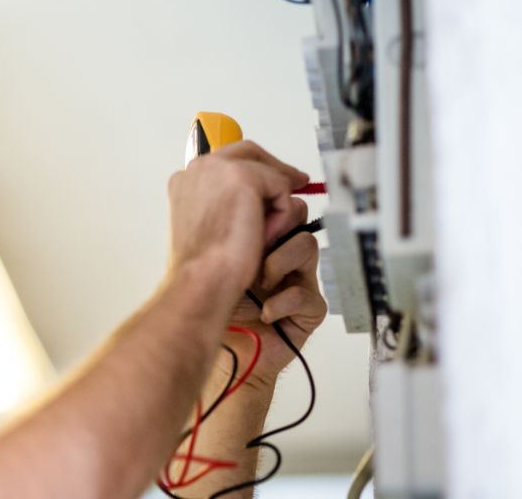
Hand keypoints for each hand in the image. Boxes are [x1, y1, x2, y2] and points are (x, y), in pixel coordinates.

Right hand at [167, 140, 309, 294]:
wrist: (203, 279)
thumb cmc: (204, 266)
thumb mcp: (210, 226)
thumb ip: (224, 203)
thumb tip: (256, 196)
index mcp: (185, 180)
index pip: (227, 161)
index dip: (255, 170)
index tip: (274, 183)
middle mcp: (198, 167)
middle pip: (248, 153)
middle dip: (275, 169)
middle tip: (298, 182)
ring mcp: (219, 168)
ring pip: (267, 171)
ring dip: (276, 200)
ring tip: (268, 233)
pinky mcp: (243, 176)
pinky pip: (281, 186)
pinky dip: (281, 212)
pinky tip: (266, 235)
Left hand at [224, 197, 327, 387]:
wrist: (214, 342)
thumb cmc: (214, 298)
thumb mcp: (214, 242)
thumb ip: (231, 209)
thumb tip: (242, 179)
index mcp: (258, 232)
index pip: (277, 196)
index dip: (272, 194)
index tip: (265, 196)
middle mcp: (279, 251)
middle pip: (296, 214)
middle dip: (273, 226)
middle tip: (253, 245)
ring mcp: (296, 278)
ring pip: (306, 246)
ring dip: (275, 263)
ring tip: (257, 282)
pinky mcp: (308, 309)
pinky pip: (306, 293)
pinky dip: (280, 302)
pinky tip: (264, 310)